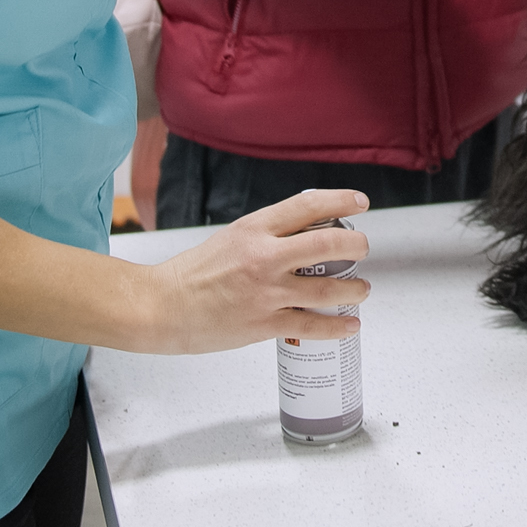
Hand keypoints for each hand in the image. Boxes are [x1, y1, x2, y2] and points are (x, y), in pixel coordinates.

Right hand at [133, 188, 371, 353]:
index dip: (340, 200)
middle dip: (356, 245)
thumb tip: (306, 233)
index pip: (307, 205)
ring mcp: (266, 293)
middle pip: (327, 244)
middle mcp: (264, 257)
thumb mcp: (231, 238)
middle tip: (364, 248)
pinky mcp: (264, 324)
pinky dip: (336, 325)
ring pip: (327, 289)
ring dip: (353, 288)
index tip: (360, 202)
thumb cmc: (192, 273)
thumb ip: (267, 235)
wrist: (162, 307)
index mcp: (254, 229)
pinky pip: (311, 326)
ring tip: (362, 289)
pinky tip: (349, 324)